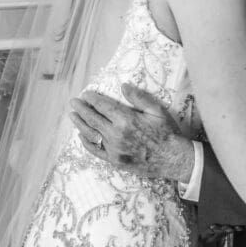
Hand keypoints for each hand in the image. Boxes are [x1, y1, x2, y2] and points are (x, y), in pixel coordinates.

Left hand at [69, 83, 193, 179]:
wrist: (173, 159)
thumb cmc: (166, 133)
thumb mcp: (156, 110)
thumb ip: (138, 97)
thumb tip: (123, 86)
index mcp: (126, 120)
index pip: (102, 106)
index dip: (92, 99)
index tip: (85, 94)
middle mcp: (116, 134)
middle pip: (92, 119)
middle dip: (81, 108)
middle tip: (73, 102)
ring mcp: (114, 149)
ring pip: (91, 134)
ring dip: (79, 123)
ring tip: (72, 115)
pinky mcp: (114, 160)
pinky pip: (96, 151)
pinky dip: (86, 143)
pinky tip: (81, 136)